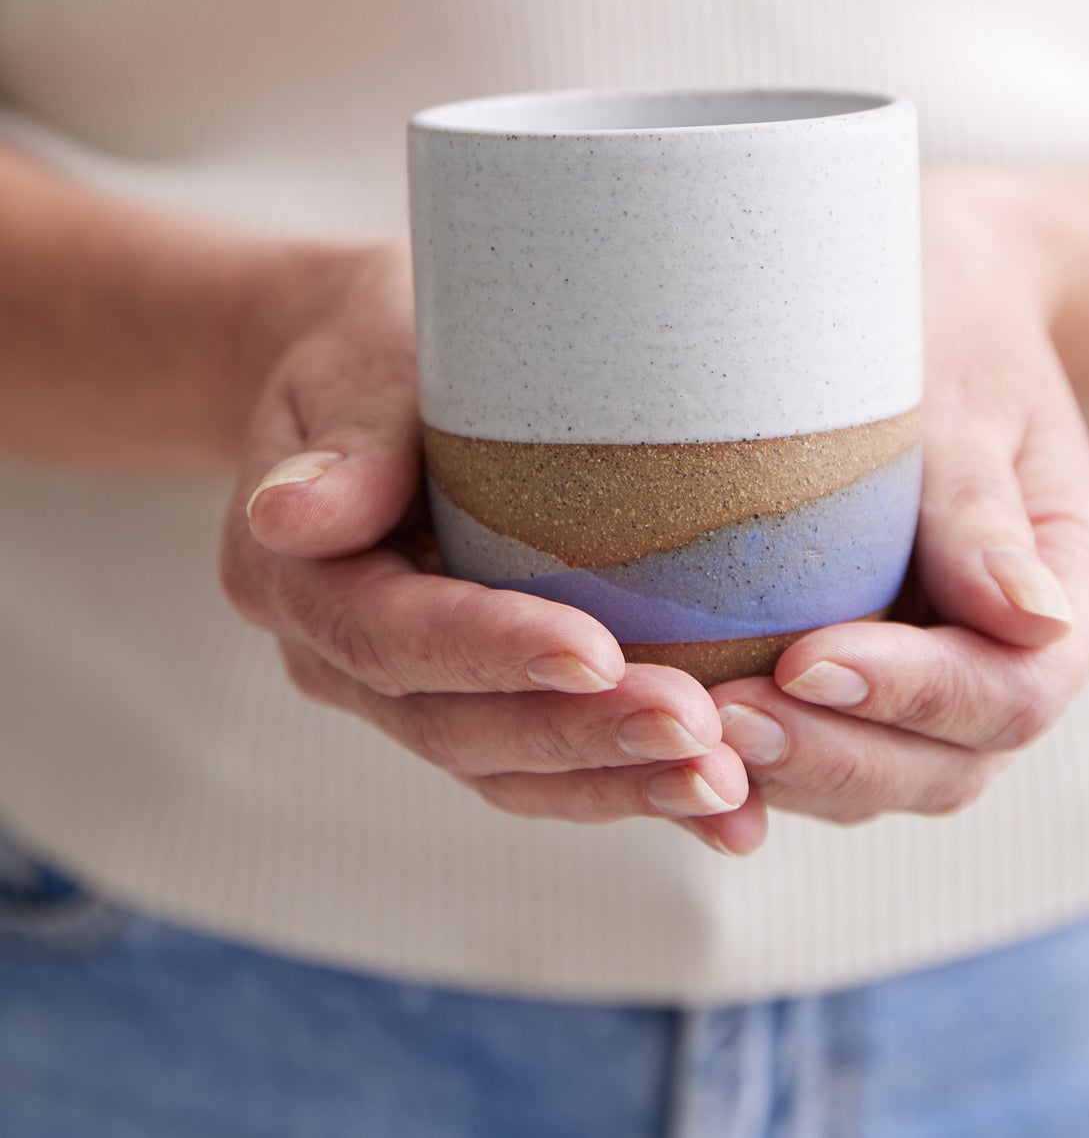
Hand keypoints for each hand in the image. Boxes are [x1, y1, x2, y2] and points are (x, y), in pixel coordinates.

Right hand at [219, 239, 755, 846]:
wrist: (374, 375)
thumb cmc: (381, 345)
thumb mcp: (356, 365)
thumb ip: (346, 444)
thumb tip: (288, 513)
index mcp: (295, 576)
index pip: (391, 636)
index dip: (490, 651)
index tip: (596, 651)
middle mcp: (343, 658)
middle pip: (457, 726)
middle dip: (580, 736)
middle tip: (698, 731)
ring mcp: (410, 692)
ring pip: (506, 768)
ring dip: (618, 785)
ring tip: (728, 788)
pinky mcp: (476, 701)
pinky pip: (546, 766)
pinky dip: (632, 791)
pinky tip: (727, 814)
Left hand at [692, 175, 1088, 853]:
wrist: (924, 293)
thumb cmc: (947, 320)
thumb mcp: (968, 393)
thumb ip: (981, 507)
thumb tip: (1035, 621)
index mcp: (1070, 586)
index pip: (1010, 691)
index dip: (913, 695)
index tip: (803, 661)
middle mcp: (1013, 650)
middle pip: (949, 764)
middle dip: (836, 756)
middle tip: (722, 723)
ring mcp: (942, 667)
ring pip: (885, 774)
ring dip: (794, 771)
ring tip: (692, 737)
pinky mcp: (873, 663)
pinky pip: (833, 739)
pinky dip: (770, 755)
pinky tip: (687, 736)